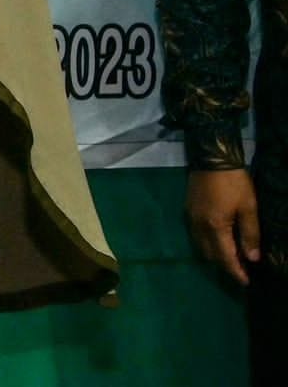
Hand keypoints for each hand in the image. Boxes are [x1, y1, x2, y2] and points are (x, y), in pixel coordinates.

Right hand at [186, 168, 259, 285]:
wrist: (211, 158)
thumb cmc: (233, 182)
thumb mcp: (248, 207)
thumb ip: (249, 234)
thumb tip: (252, 258)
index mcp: (214, 227)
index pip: (225, 257)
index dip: (236, 271)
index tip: (245, 282)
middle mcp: (198, 226)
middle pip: (209, 254)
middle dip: (224, 265)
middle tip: (240, 270)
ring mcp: (190, 218)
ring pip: (200, 246)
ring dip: (214, 255)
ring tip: (230, 258)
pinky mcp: (188, 210)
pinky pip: (196, 235)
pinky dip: (206, 243)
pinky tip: (217, 240)